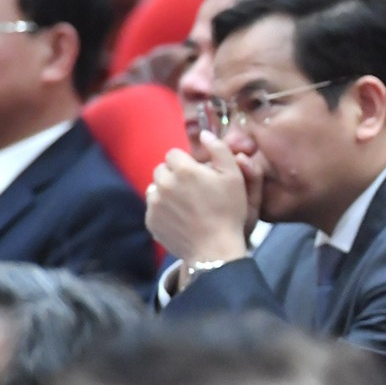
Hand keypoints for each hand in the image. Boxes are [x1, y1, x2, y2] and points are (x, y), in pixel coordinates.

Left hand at [146, 131, 251, 265]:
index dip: (188, 163)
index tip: (199, 176)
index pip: (174, 154)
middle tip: (193, 191)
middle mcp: (164, 183)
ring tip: (186, 206)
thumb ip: (219, 150)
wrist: (215, 250)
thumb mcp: (234, 177)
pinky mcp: (151, 220)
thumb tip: (205, 134)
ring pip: (156, 187)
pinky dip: (164, 210)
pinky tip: (180, 219)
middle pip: (162, 169)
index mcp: (183, 170)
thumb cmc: (229, 212)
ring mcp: (154, 203)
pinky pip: (153, 207)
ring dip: (167, 192)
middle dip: (175, 176)